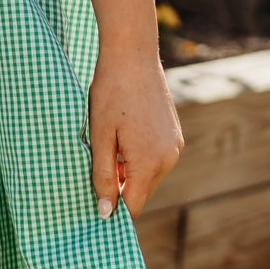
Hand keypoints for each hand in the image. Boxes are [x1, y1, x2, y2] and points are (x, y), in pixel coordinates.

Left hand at [88, 48, 183, 220]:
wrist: (133, 55)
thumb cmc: (110, 93)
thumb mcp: (99, 137)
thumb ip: (103, 176)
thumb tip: (105, 213)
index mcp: (149, 162)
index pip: (133, 205)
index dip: (113, 208)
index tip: (94, 198)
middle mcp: (169, 158)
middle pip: (142, 192)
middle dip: (120, 186)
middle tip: (97, 160)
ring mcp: (175, 146)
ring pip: (149, 175)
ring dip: (129, 170)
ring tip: (110, 142)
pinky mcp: (175, 135)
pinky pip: (156, 159)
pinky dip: (139, 157)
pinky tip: (124, 133)